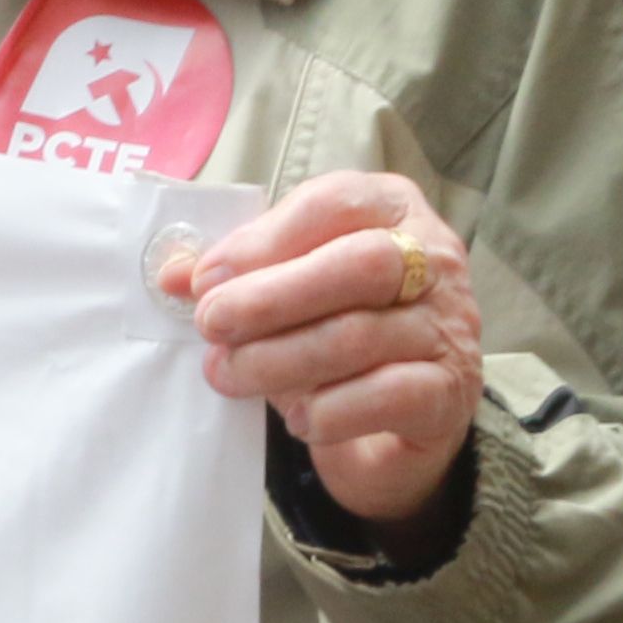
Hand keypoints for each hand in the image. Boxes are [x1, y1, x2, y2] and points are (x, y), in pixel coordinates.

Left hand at [165, 172, 485, 542]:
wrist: (402, 416)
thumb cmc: (340, 324)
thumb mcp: (292, 286)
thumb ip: (241, 273)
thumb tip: (170, 275)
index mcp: (393, 207)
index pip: (334, 205)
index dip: (264, 240)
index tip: (205, 278)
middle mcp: (434, 257)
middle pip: (359, 265)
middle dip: (273, 296)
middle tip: (210, 324)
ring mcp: (449, 325)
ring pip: (362, 335)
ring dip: (281, 359)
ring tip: (227, 374)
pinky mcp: (451, 392)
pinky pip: (389, 396)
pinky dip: (332, 408)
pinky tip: (295, 418)